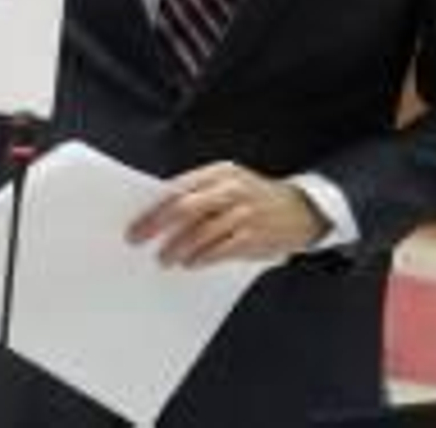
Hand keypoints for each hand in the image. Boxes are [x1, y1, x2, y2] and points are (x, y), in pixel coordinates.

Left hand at [126, 162, 328, 267]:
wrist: (301, 209)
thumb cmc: (255, 197)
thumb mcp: (229, 184)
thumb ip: (199, 194)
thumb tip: (158, 214)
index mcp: (220, 171)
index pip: (178, 188)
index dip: (153, 208)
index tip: (134, 225)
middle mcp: (232, 188)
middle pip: (185, 208)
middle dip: (157, 226)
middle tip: (139, 241)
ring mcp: (244, 212)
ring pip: (200, 232)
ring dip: (177, 248)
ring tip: (165, 259)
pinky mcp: (254, 235)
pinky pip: (220, 250)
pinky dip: (201, 258)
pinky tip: (190, 263)